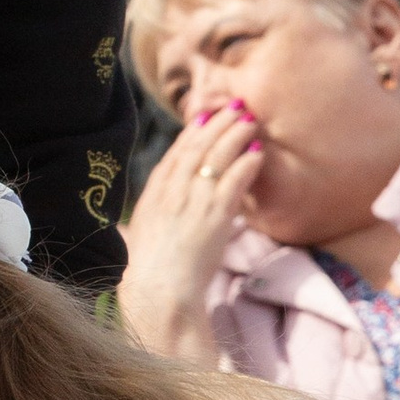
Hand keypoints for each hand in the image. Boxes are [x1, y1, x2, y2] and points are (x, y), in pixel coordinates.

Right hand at [116, 101, 262, 360]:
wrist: (158, 292)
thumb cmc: (149, 275)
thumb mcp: (141, 239)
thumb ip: (149, 222)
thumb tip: (141, 224)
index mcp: (153, 195)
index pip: (175, 154)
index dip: (191, 133)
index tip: (204, 118)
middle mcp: (172, 191)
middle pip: (197, 147)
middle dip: (217, 124)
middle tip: (234, 107)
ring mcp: (193, 200)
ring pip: (216, 157)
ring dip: (235, 135)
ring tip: (250, 120)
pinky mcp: (214, 215)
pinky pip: (234, 181)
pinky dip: (246, 163)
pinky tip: (258, 152)